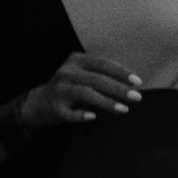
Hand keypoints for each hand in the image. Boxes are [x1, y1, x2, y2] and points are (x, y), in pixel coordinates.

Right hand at [21, 53, 142, 128]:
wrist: (39, 104)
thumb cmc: (70, 89)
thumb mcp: (83, 76)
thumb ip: (103, 76)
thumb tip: (133, 85)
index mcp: (76, 60)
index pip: (102, 63)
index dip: (121, 72)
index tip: (138, 82)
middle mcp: (66, 72)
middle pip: (96, 79)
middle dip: (119, 88)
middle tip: (137, 97)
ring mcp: (59, 89)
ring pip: (85, 93)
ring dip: (106, 102)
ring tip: (124, 109)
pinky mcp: (54, 108)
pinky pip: (69, 112)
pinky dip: (82, 115)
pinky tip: (94, 117)